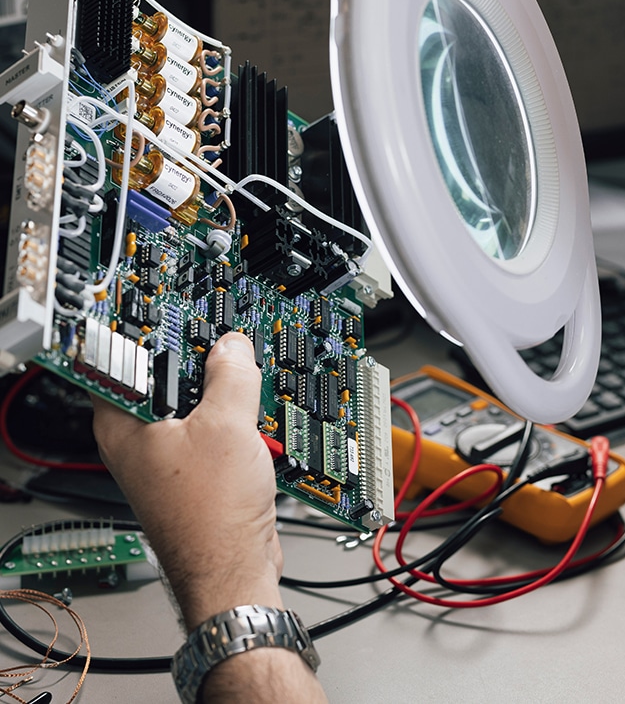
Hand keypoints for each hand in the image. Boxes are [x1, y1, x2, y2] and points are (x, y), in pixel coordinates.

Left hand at [92, 332, 282, 628]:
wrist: (235, 567)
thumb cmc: (211, 516)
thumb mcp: (226, 424)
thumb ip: (230, 373)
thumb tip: (232, 346)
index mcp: (123, 423)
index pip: (120, 354)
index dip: (149, 326)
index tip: (175, 306)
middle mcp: (137, 438)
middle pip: (162, 374)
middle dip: (197, 353)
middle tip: (222, 333)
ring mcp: (166, 454)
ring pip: (192, 400)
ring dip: (221, 384)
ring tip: (246, 366)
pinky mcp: (194, 468)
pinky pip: (211, 425)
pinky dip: (232, 411)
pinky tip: (256, 405)